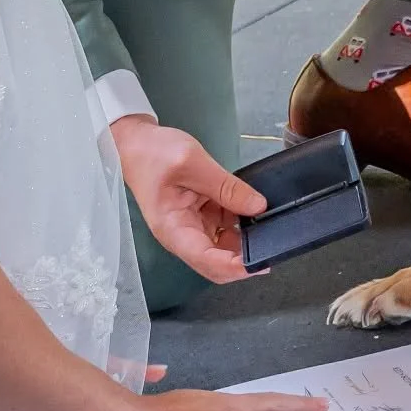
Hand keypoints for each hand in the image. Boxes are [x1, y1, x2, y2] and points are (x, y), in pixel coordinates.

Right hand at [112, 115, 266, 282]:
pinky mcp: (197, 215)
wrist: (136, 142)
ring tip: (269, 226)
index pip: (207, 261)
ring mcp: (190, 226)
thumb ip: (226, 187)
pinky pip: (221, 226)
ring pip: (222, 246)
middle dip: (244, 259)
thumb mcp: (193, 163)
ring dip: (243, 240)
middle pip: (216, 261)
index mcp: (174, 230)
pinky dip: (238, 223)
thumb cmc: (155, 153)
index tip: (262, 263)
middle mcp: (182, 235)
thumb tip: (258, 206)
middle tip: (275, 246)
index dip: (235, 267)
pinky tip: (255, 211)